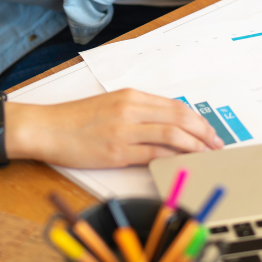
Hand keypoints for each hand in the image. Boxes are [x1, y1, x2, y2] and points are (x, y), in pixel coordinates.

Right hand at [6, 89, 223, 167]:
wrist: (46, 128)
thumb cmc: (74, 120)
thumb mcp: (110, 106)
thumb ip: (137, 112)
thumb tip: (166, 126)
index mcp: (130, 96)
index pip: (175, 106)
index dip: (197, 120)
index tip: (209, 131)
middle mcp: (131, 109)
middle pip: (180, 118)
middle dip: (204, 133)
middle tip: (216, 145)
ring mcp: (125, 131)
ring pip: (172, 136)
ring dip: (195, 147)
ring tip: (206, 156)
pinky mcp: (117, 152)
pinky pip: (154, 155)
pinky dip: (174, 159)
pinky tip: (183, 164)